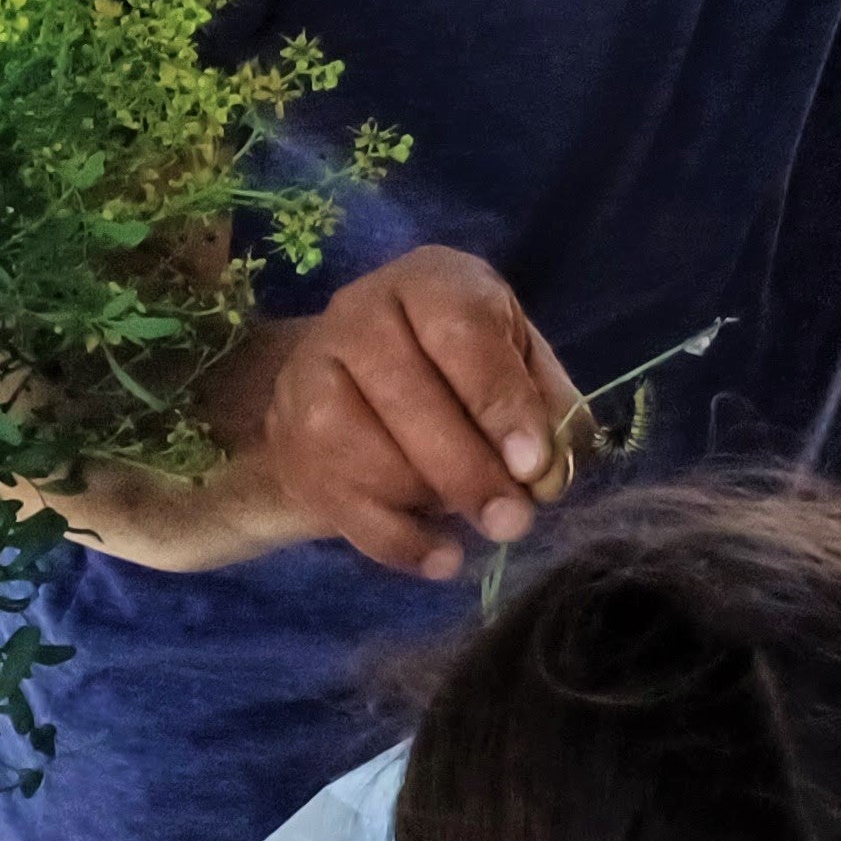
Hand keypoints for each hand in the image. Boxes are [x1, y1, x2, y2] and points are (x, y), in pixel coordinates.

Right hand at [179, 245, 585, 581]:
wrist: (356, 377)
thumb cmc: (460, 364)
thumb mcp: (517, 361)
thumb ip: (546, 407)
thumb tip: (549, 473)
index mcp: (429, 282)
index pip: (460, 332)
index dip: (499, 400)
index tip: (533, 464)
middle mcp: (358, 314)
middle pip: (406, 397)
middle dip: (469, 469)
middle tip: (514, 521)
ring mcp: (312, 375)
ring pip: (364, 452)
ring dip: (429, 500)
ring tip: (476, 521)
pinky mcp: (291, 439)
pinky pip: (340, 501)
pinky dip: (396, 541)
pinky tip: (441, 558)